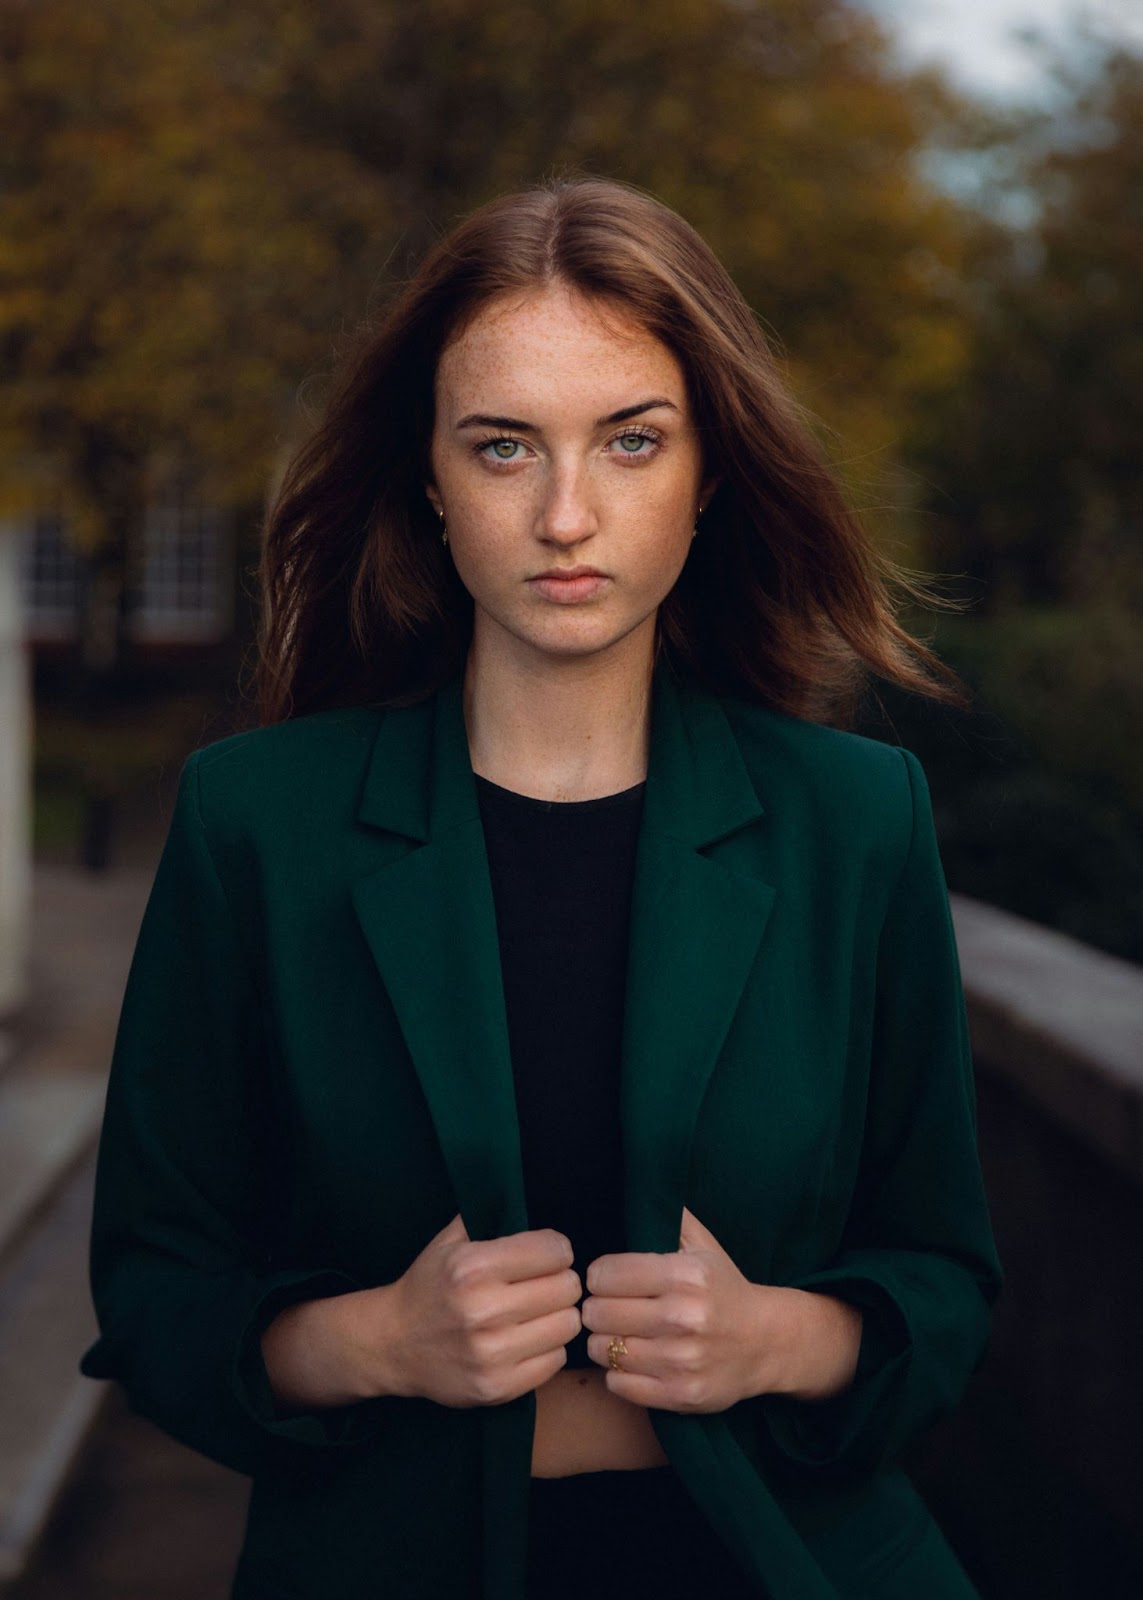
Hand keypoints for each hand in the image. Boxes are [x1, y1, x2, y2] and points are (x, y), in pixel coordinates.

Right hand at [370, 1212, 582, 1407]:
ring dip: (558, 1316)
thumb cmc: (429, 1285)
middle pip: (567, 1288)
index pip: (555, 1250)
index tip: (546, 1255)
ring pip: (568, 1325)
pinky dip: (548, 1348)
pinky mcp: (497, 1387)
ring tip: (538, 1312)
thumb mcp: (451, 1240)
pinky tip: (528, 1339)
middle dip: (560, 1281)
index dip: (555, 1249)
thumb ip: (490, 1214)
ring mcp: (490, 1354)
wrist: (392, 1344)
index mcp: (473, 1267)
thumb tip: (533, 1198)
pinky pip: (555, 1360)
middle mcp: (482, 1310)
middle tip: (544, 1284)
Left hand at [581, 1208, 862, 1412]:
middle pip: (597, 1313)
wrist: (765, 1342)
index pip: (605, 1273)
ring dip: (603, 1341)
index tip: (606, 1277)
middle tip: (606, 1306)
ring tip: (617, 1332)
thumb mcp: (701, 1244)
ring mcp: (682, 1361)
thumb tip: (633, 1184)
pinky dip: (618, 1372)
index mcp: (685, 1274)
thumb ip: (666, 1215)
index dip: (599, 1274)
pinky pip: (618, 1384)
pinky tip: (632, 1358)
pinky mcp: (681, 1395)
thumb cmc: (722, 1287)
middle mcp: (684, 1318)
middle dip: (596, 1308)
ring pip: (603, 1349)